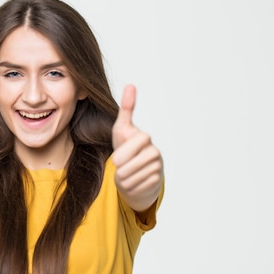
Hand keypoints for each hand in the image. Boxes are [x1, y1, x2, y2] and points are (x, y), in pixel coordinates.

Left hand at [112, 85, 162, 211]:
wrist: (133, 171)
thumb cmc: (126, 148)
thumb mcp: (122, 128)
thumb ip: (126, 109)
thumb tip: (131, 85)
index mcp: (145, 138)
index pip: (140, 141)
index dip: (125, 152)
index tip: (115, 160)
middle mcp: (155, 152)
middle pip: (137, 163)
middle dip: (123, 170)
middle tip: (118, 169)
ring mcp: (158, 167)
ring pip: (137, 177)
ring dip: (125, 180)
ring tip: (124, 175)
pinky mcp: (157, 182)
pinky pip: (140, 187)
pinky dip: (131, 187)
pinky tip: (132, 182)